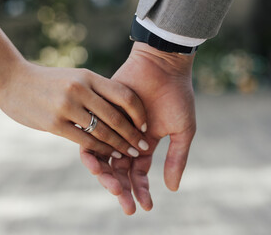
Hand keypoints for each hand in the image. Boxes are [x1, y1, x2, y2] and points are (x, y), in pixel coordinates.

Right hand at [0, 61, 150, 157]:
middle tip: (144, 147)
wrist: (12, 81)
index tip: (144, 126)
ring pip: (102, 131)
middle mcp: (80, 89)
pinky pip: (85, 141)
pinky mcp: (54, 123)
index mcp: (88, 77)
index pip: (124, 95)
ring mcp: (67, 106)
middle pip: (117, 116)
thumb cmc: (47, 82)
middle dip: (133, 135)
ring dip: (119, 146)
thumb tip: (117, 108)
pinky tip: (107, 156)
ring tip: (130, 155)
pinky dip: (100, 150)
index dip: (139, 113)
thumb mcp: (73, 78)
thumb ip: (93, 90)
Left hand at [80, 42, 195, 213]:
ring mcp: (112, 128)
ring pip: (104, 159)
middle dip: (122, 188)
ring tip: (111, 187)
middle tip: (124, 203)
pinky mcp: (100, 116)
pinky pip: (91, 139)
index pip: (138, 174)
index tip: (145, 206)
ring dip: (106, 175)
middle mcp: (125, 140)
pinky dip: (93, 153)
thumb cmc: (176, 96)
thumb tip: (171, 189)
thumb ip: (176, 159)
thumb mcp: (182, 131)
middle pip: (119, 171)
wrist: (161, 66)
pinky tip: (97, 166)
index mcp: (144, 145)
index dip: (141, 190)